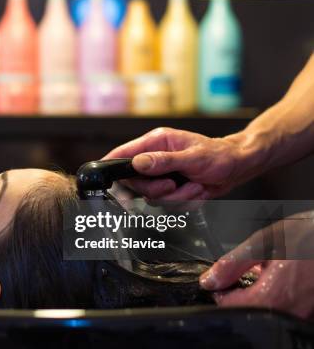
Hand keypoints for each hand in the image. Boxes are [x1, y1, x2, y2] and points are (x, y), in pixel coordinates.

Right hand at [103, 127, 248, 200]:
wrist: (239, 167)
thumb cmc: (220, 155)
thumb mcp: (193, 157)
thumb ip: (163, 161)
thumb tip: (137, 163)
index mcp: (156, 142)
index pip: (122, 154)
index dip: (113, 167)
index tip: (109, 179)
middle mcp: (155, 158)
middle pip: (135, 183)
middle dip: (156, 190)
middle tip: (172, 185)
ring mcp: (162, 175)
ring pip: (152, 198)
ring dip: (175, 198)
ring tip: (194, 186)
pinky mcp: (171, 190)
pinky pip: (168, 205)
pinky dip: (184, 203)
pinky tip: (196, 191)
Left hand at [199, 211, 313, 319]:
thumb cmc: (310, 235)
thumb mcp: (264, 243)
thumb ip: (232, 264)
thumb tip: (209, 281)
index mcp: (273, 296)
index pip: (230, 306)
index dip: (220, 291)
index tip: (222, 277)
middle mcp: (289, 311)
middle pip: (249, 310)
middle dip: (241, 292)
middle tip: (249, 269)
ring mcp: (303, 313)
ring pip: (267, 310)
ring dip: (260, 292)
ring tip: (269, 269)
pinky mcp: (311, 309)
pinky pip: (286, 307)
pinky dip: (278, 294)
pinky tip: (284, 276)